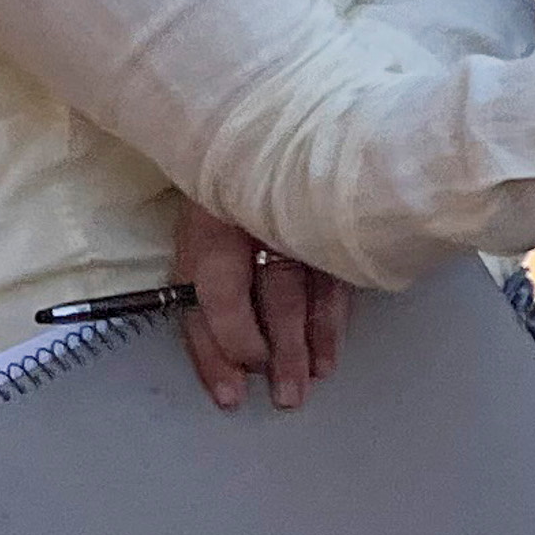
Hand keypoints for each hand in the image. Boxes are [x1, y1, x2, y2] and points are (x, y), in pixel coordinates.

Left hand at [172, 194, 344, 414]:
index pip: (214, 299)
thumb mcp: (199, 237)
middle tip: (286, 397)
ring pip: (307, 291)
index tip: (231, 395)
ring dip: (309, 344)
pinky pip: (336, 279)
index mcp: (208, 232)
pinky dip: (335, 319)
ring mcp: (298, 225)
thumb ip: (204, 291)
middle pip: (270, 299)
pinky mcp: (328, 224)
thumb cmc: (225, 197)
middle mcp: (255, 228)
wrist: (262, 137)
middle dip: (278, 354)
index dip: (220, 352)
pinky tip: (331, 353)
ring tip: (309, 382)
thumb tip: (222, 357)